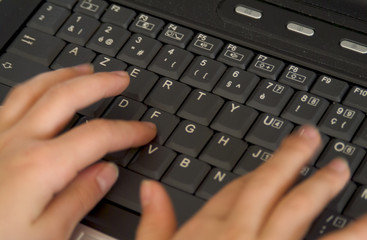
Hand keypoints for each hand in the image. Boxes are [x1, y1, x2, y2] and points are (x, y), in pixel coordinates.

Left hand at [0, 65, 155, 239]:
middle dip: (100, 84)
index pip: (98, 135)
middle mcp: (17, 142)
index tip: (146, 131)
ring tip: (85, 70)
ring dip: (64, 75)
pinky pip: (10, 101)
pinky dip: (33, 88)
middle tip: (120, 79)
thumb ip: (81, 197)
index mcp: (40, 166)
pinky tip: (41, 91)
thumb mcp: (48, 236)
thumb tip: (106, 171)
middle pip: (67, 96)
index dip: (129, 130)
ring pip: (34, 90)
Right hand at [137, 126, 366, 239]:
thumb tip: (150, 188)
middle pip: (271, 189)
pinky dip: (343, 239)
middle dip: (293, 160)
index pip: (238, 187)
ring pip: (299, 214)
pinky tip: (362, 227)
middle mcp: (240, 236)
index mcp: (210, 230)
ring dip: (324, 190)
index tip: (281, 152)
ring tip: (344, 170)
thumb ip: (154, 222)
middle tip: (314, 139)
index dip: (261, 167)